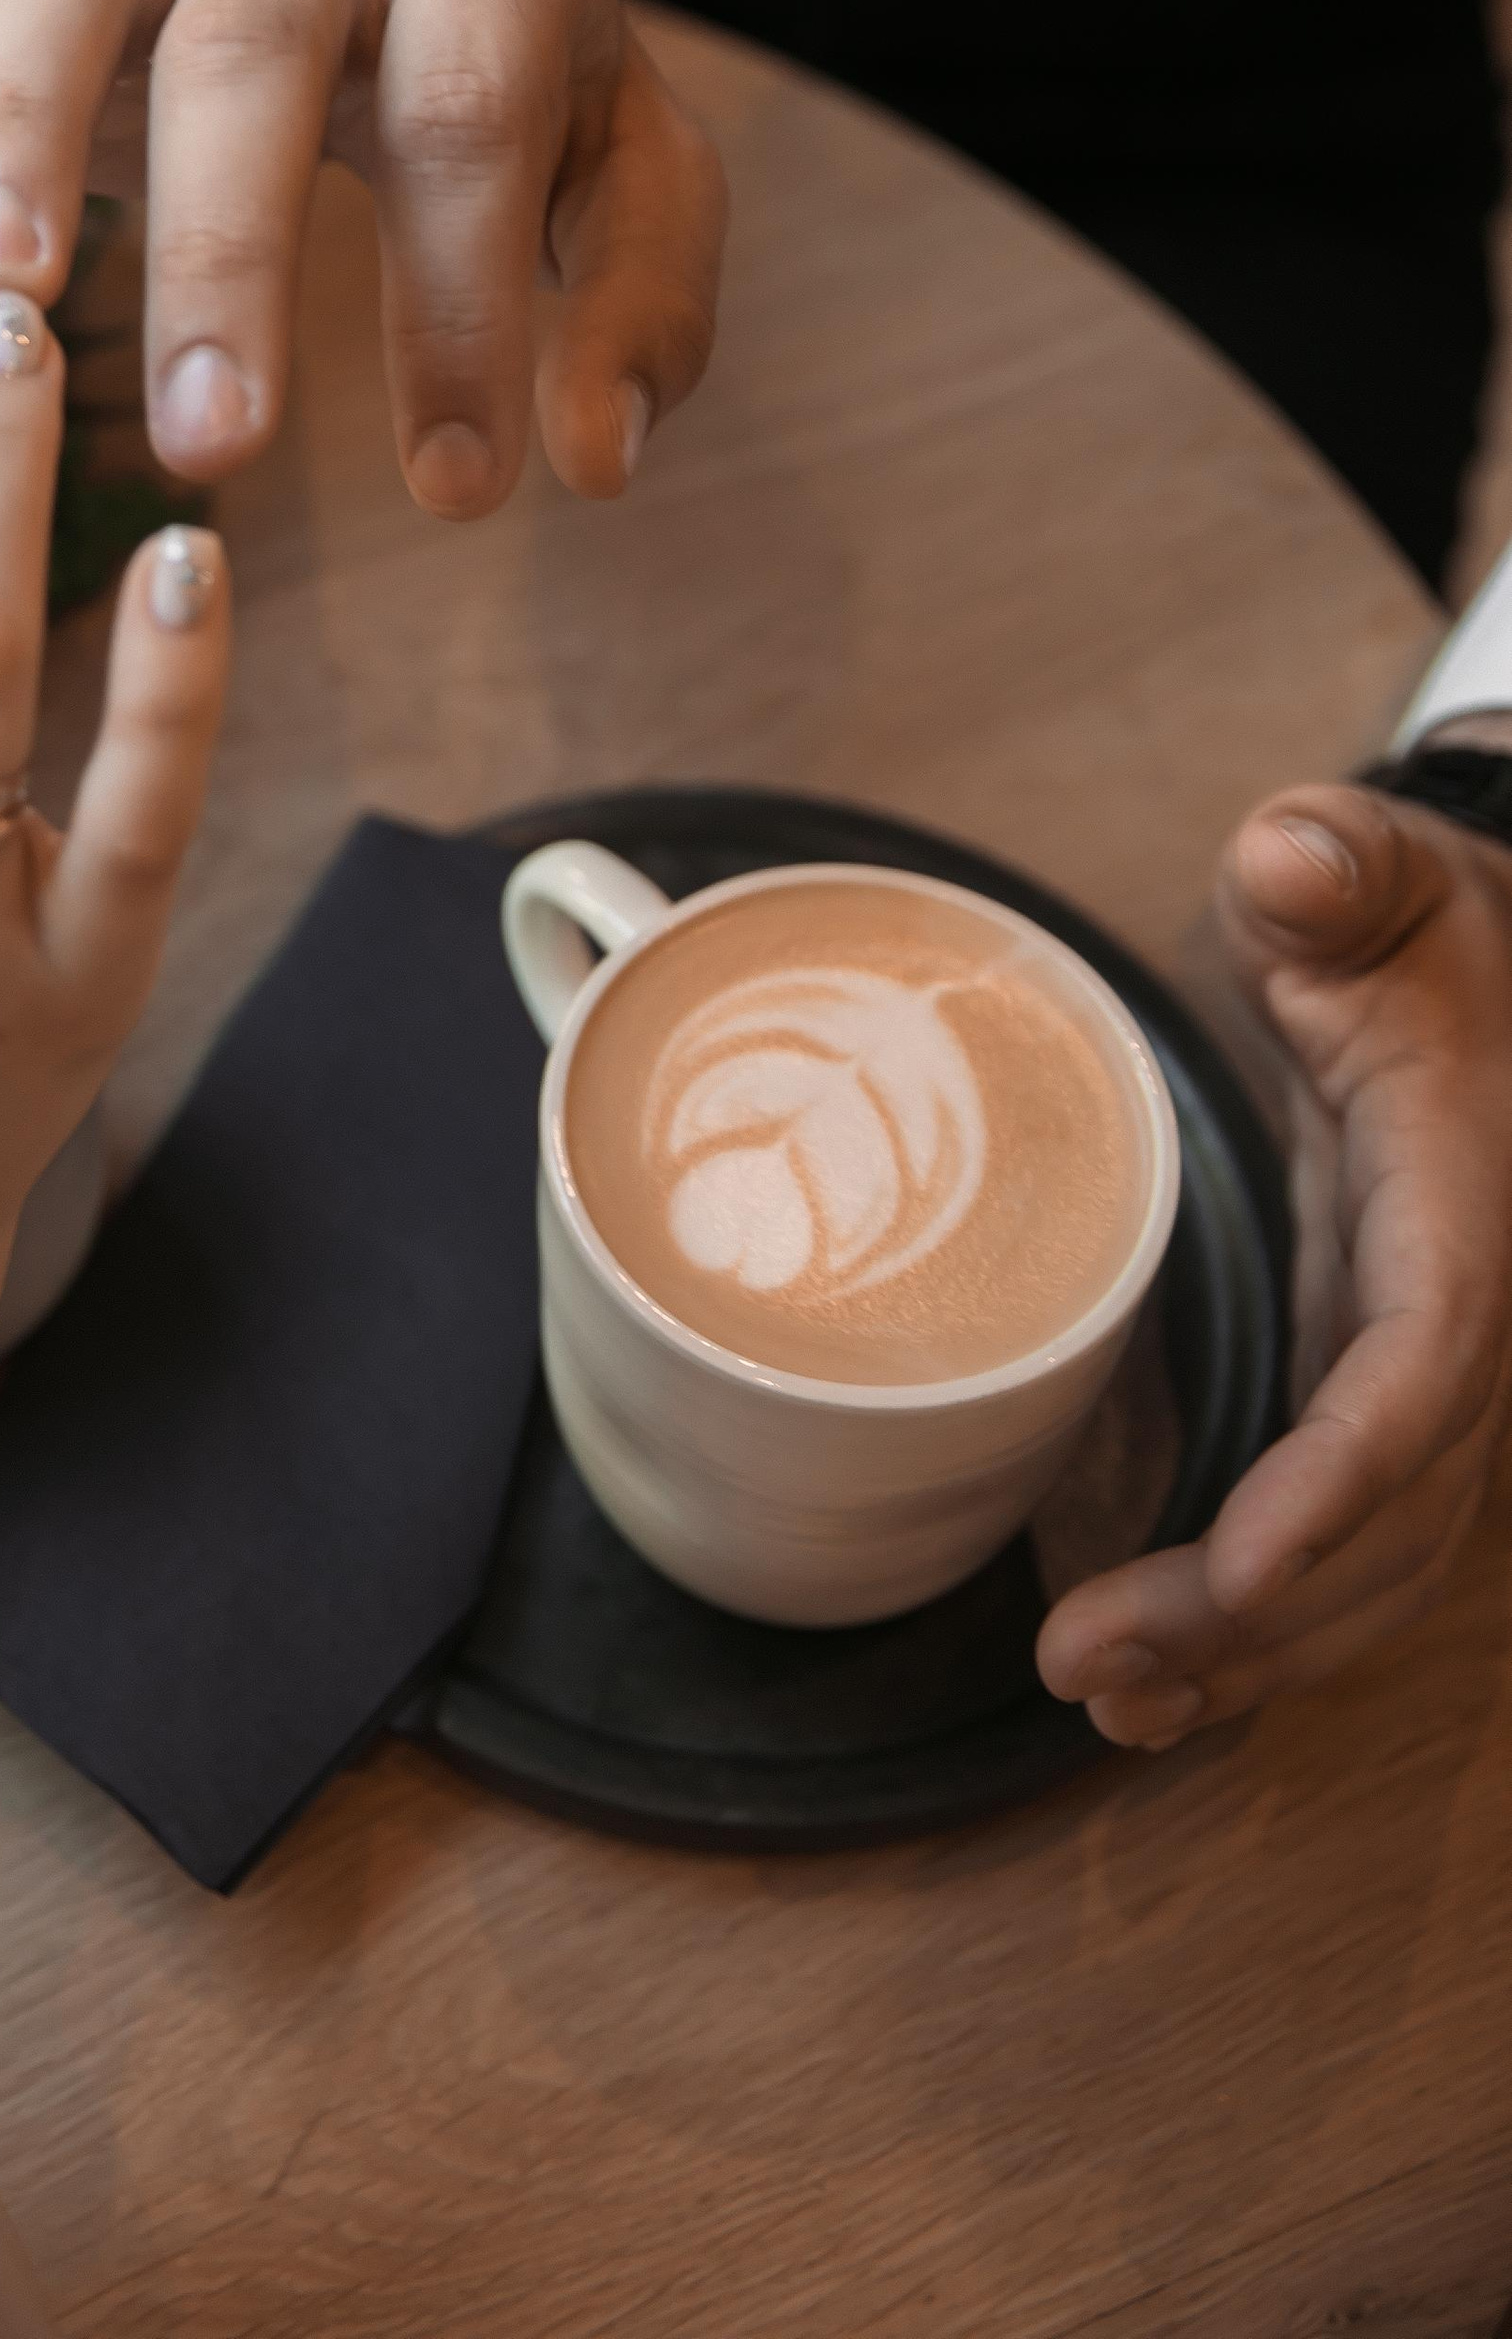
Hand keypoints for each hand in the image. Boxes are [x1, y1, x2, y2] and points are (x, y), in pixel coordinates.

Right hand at [0, 0, 725, 521]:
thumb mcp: (630, 164)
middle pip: (248, 54)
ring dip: (7, 143)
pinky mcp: (41, 0)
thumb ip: (645, 297)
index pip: (471, 119)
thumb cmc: (521, 79)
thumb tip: (596, 462)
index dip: (467, 298)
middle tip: (225, 446)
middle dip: (230, 248)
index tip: (463, 488)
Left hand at [1037, 766, 1511, 1747]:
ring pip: (1384, 1553)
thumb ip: (1341, 863)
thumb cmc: (1414, 911)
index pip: (1428, 1362)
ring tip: (1102, 1699)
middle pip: (1397, 1506)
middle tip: (1083, 1666)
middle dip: (1257, 1613)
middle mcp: (1477, 1305)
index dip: (1345, 1477)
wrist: (1485, 963)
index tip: (1239, 1570)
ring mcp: (1435, 1357)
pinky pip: (1349, 1529)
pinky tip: (1163, 1683)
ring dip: (1255, 1649)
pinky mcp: (1381, 1372)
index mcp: (1471, 1197)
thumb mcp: (1377, 866)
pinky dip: (1269, 1619)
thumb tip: (1294, 857)